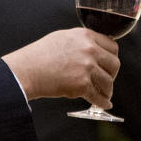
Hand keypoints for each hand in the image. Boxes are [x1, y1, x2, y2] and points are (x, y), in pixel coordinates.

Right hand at [3, 28, 119, 107]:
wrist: (27, 70)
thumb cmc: (40, 55)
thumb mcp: (64, 37)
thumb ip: (82, 41)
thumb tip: (96, 49)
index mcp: (86, 36)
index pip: (112, 46)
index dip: (112, 57)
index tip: (109, 64)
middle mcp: (89, 50)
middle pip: (114, 64)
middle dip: (112, 74)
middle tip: (107, 79)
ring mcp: (86, 67)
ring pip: (108, 82)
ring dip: (107, 90)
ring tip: (104, 93)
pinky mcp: (82, 85)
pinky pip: (98, 96)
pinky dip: (102, 102)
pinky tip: (104, 104)